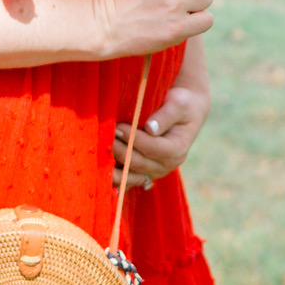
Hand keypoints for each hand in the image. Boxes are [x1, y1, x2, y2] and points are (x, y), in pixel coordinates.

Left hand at [112, 73, 211, 189]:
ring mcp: (154, 171)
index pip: (153, 148)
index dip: (135, 139)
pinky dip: (114, 177)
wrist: (184, 113)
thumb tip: (149, 129)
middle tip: (106, 134)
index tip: (119, 127)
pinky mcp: (143, 173)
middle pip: (139, 163)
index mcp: (177, 149)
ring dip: (114, 167)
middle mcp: (166, 165)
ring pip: (131, 177)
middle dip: (121, 149)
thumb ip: (165, 116)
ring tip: (100, 152)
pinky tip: (101, 170)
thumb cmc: (181, 105)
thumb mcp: (179, 104)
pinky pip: (126, 180)